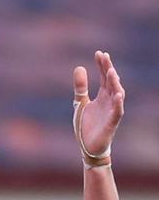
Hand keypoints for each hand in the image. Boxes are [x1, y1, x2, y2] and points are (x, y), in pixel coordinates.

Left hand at [73, 51, 124, 166]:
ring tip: (111, 71)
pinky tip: (118, 94)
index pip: (104, 77)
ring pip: (117, 94)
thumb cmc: (86, 126)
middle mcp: (109, 101)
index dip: (102, 65)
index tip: (98, 53)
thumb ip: (80, 88)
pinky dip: (118, 103)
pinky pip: (118, 112)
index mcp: (102, 96)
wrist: (88, 146)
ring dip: (115, 83)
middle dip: (108, 69)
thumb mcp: (80, 104)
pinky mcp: (111, 123)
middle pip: (111, 82)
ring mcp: (111, 111)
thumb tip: (79, 67)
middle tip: (104, 56)